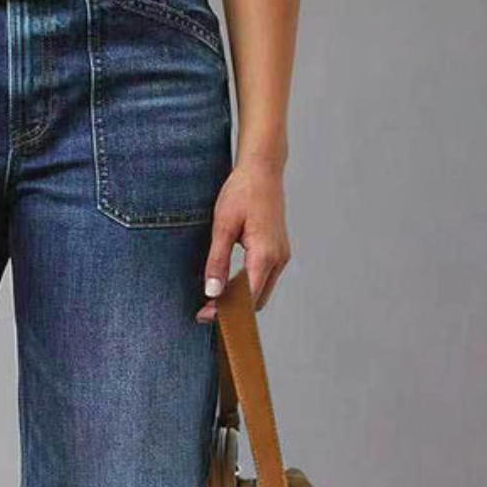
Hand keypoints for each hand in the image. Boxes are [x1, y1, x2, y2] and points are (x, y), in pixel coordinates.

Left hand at [196, 154, 290, 321]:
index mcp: (265, 254)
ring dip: (240, 301)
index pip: (246, 297)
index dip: (225, 311)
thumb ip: (217, 261)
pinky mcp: (279, 252)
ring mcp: (281, 256)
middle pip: (255, 300)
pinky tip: (228, 288)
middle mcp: (278, 259)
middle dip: (232, 311)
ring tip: (213, 302)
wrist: (263, 170)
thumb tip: (212, 292)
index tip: (204, 316)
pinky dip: (247, 288)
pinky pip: (263, 279)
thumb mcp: (223, 226)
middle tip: (205, 312)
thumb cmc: (242, 192)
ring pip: (260, 292)